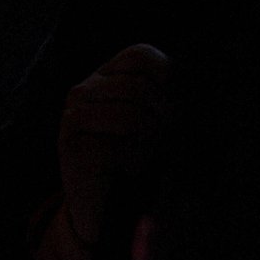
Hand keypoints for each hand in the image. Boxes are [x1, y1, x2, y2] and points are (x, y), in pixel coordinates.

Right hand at [57, 43, 173, 248]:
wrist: (103, 205)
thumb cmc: (134, 159)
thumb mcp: (152, 121)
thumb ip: (163, 97)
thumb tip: (188, 82)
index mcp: (104, 78)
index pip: (139, 55)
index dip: (166, 74)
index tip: (173, 102)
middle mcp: (82, 92)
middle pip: (139, 87)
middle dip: (163, 117)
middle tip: (163, 140)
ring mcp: (72, 118)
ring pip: (130, 115)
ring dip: (150, 140)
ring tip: (147, 154)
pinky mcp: (71, 147)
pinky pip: (117, 146)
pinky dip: (134, 160)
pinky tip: (129, 168)